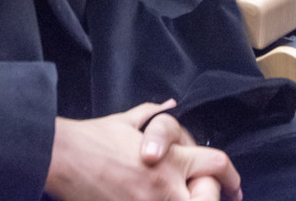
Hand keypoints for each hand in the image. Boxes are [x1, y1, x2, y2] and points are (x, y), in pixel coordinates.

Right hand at [46, 102, 241, 200]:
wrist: (61, 158)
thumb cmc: (92, 138)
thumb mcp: (127, 121)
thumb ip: (153, 114)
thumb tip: (169, 104)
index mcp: (171, 158)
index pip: (217, 165)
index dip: (231, 176)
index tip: (234, 185)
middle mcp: (166, 187)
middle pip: (210, 199)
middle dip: (213, 198)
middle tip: (213, 197)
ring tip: (182, 197)